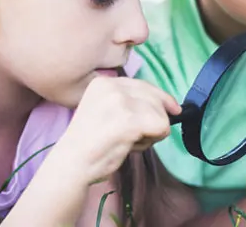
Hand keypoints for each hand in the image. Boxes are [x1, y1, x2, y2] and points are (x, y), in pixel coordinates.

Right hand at [62, 76, 180, 183]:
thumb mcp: (105, 110)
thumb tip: (168, 104)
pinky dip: (152, 140)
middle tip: (137, 135)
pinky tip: (133, 145)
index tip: (173, 110)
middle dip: (155, 118)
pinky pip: (161, 127)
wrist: (72, 163)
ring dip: (152, 132)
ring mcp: (121, 102)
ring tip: (129, 141)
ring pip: (161, 114)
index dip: (161, 99)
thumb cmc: (90, 143)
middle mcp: (112, 86)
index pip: (144, 85)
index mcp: (103, 82)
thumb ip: (129, 102)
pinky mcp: (129, 120)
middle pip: (156, 98)